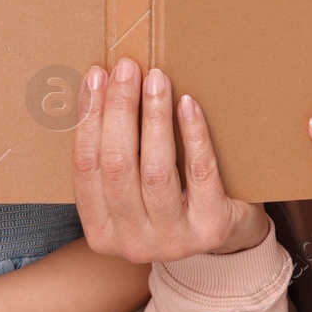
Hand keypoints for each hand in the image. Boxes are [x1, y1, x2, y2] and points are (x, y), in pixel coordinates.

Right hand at [73, 58, 268, 262]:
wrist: (226, 235)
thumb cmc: (172, 198)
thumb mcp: (133, 189)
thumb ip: (115, 155)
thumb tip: (101, 86)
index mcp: (100, 232)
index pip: (85, 167)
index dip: (88, 117)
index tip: (96, 76)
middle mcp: (131, 243)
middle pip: (117, 166)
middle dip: (119, 109)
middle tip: (127, 68)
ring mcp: (172, 240)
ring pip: (155, 170)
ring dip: (154, 116)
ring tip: (156, 79)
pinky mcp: (210, 228)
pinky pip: (199, 173)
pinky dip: (192, 134)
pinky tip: (188, 105)